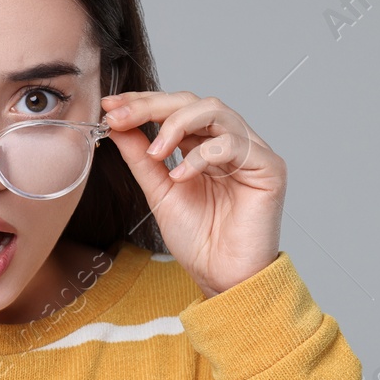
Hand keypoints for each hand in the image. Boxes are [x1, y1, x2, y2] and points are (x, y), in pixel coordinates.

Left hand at [101, 90, 286, 297]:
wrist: (222, 277)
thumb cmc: (198, 240)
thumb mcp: (159, 191)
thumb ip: (142, 157)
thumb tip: (117, 125)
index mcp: (204, 146)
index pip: (175, 109)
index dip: (142, 103)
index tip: (110, 107)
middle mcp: (229, 143)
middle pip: (193, 102)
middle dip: (152, 106)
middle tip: (120, 118)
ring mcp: (251, 152)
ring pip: (215, 111)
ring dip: (176, 125)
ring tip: (155, 153)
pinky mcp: (269, 168)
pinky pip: (233, 144)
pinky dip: (202, 155)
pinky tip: (181, 175)